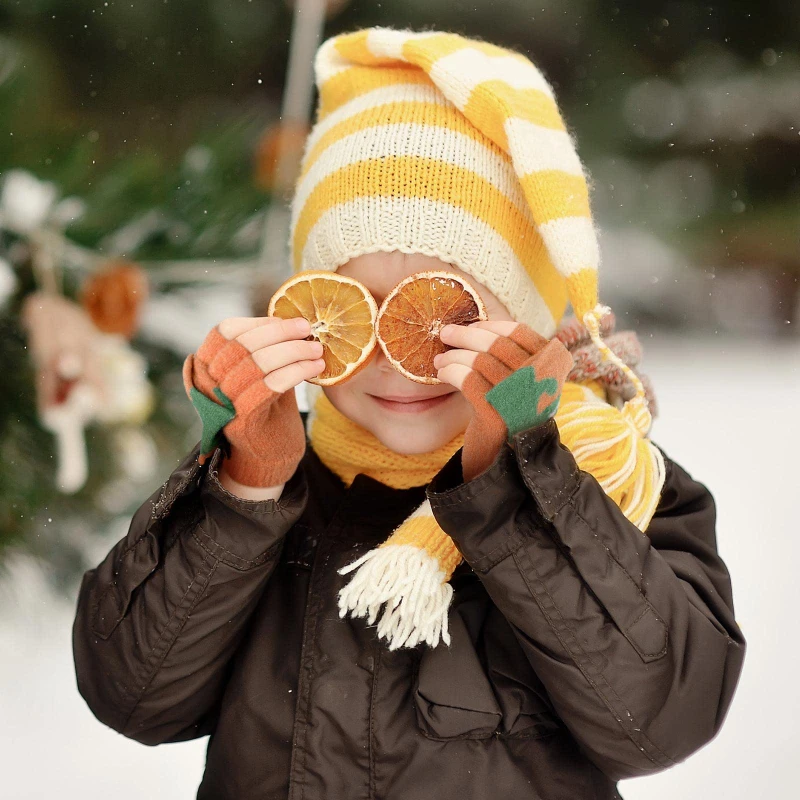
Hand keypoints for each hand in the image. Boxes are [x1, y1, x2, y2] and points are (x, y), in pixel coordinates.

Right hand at [183, 316, 324, 486]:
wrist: (269, 458)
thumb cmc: (269, 410)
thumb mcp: (262, 373)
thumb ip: (266, 348)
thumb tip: (289, 318)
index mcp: (205, 366)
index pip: (224, 331)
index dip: (258, 323)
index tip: (289, 320)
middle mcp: (206, 384)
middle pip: (242, 345)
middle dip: (280, 333)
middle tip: (309, 330)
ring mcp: (222, 404)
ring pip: (257, 364)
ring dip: (293, 352)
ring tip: (317, 350)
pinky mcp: (242, 421)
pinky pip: (269, 386)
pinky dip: (295, 372)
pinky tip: (316, 369)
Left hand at [434, 320, 572, 481]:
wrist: (505, 463)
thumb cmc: (509, 415)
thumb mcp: (520, 382)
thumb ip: (510, 356)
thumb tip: (474, 326)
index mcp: (553, 369)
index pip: (521, 333)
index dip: (492, 326)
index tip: (472, 326)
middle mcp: (542, 384)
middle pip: (498, 345)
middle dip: (466, 336)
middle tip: (446, 333)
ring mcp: (520, 399)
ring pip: (480, 361)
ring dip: (454, 356)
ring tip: (440, 359)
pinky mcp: (497, 416)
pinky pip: (468, 380)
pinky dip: (451, 372)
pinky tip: (442, 373)